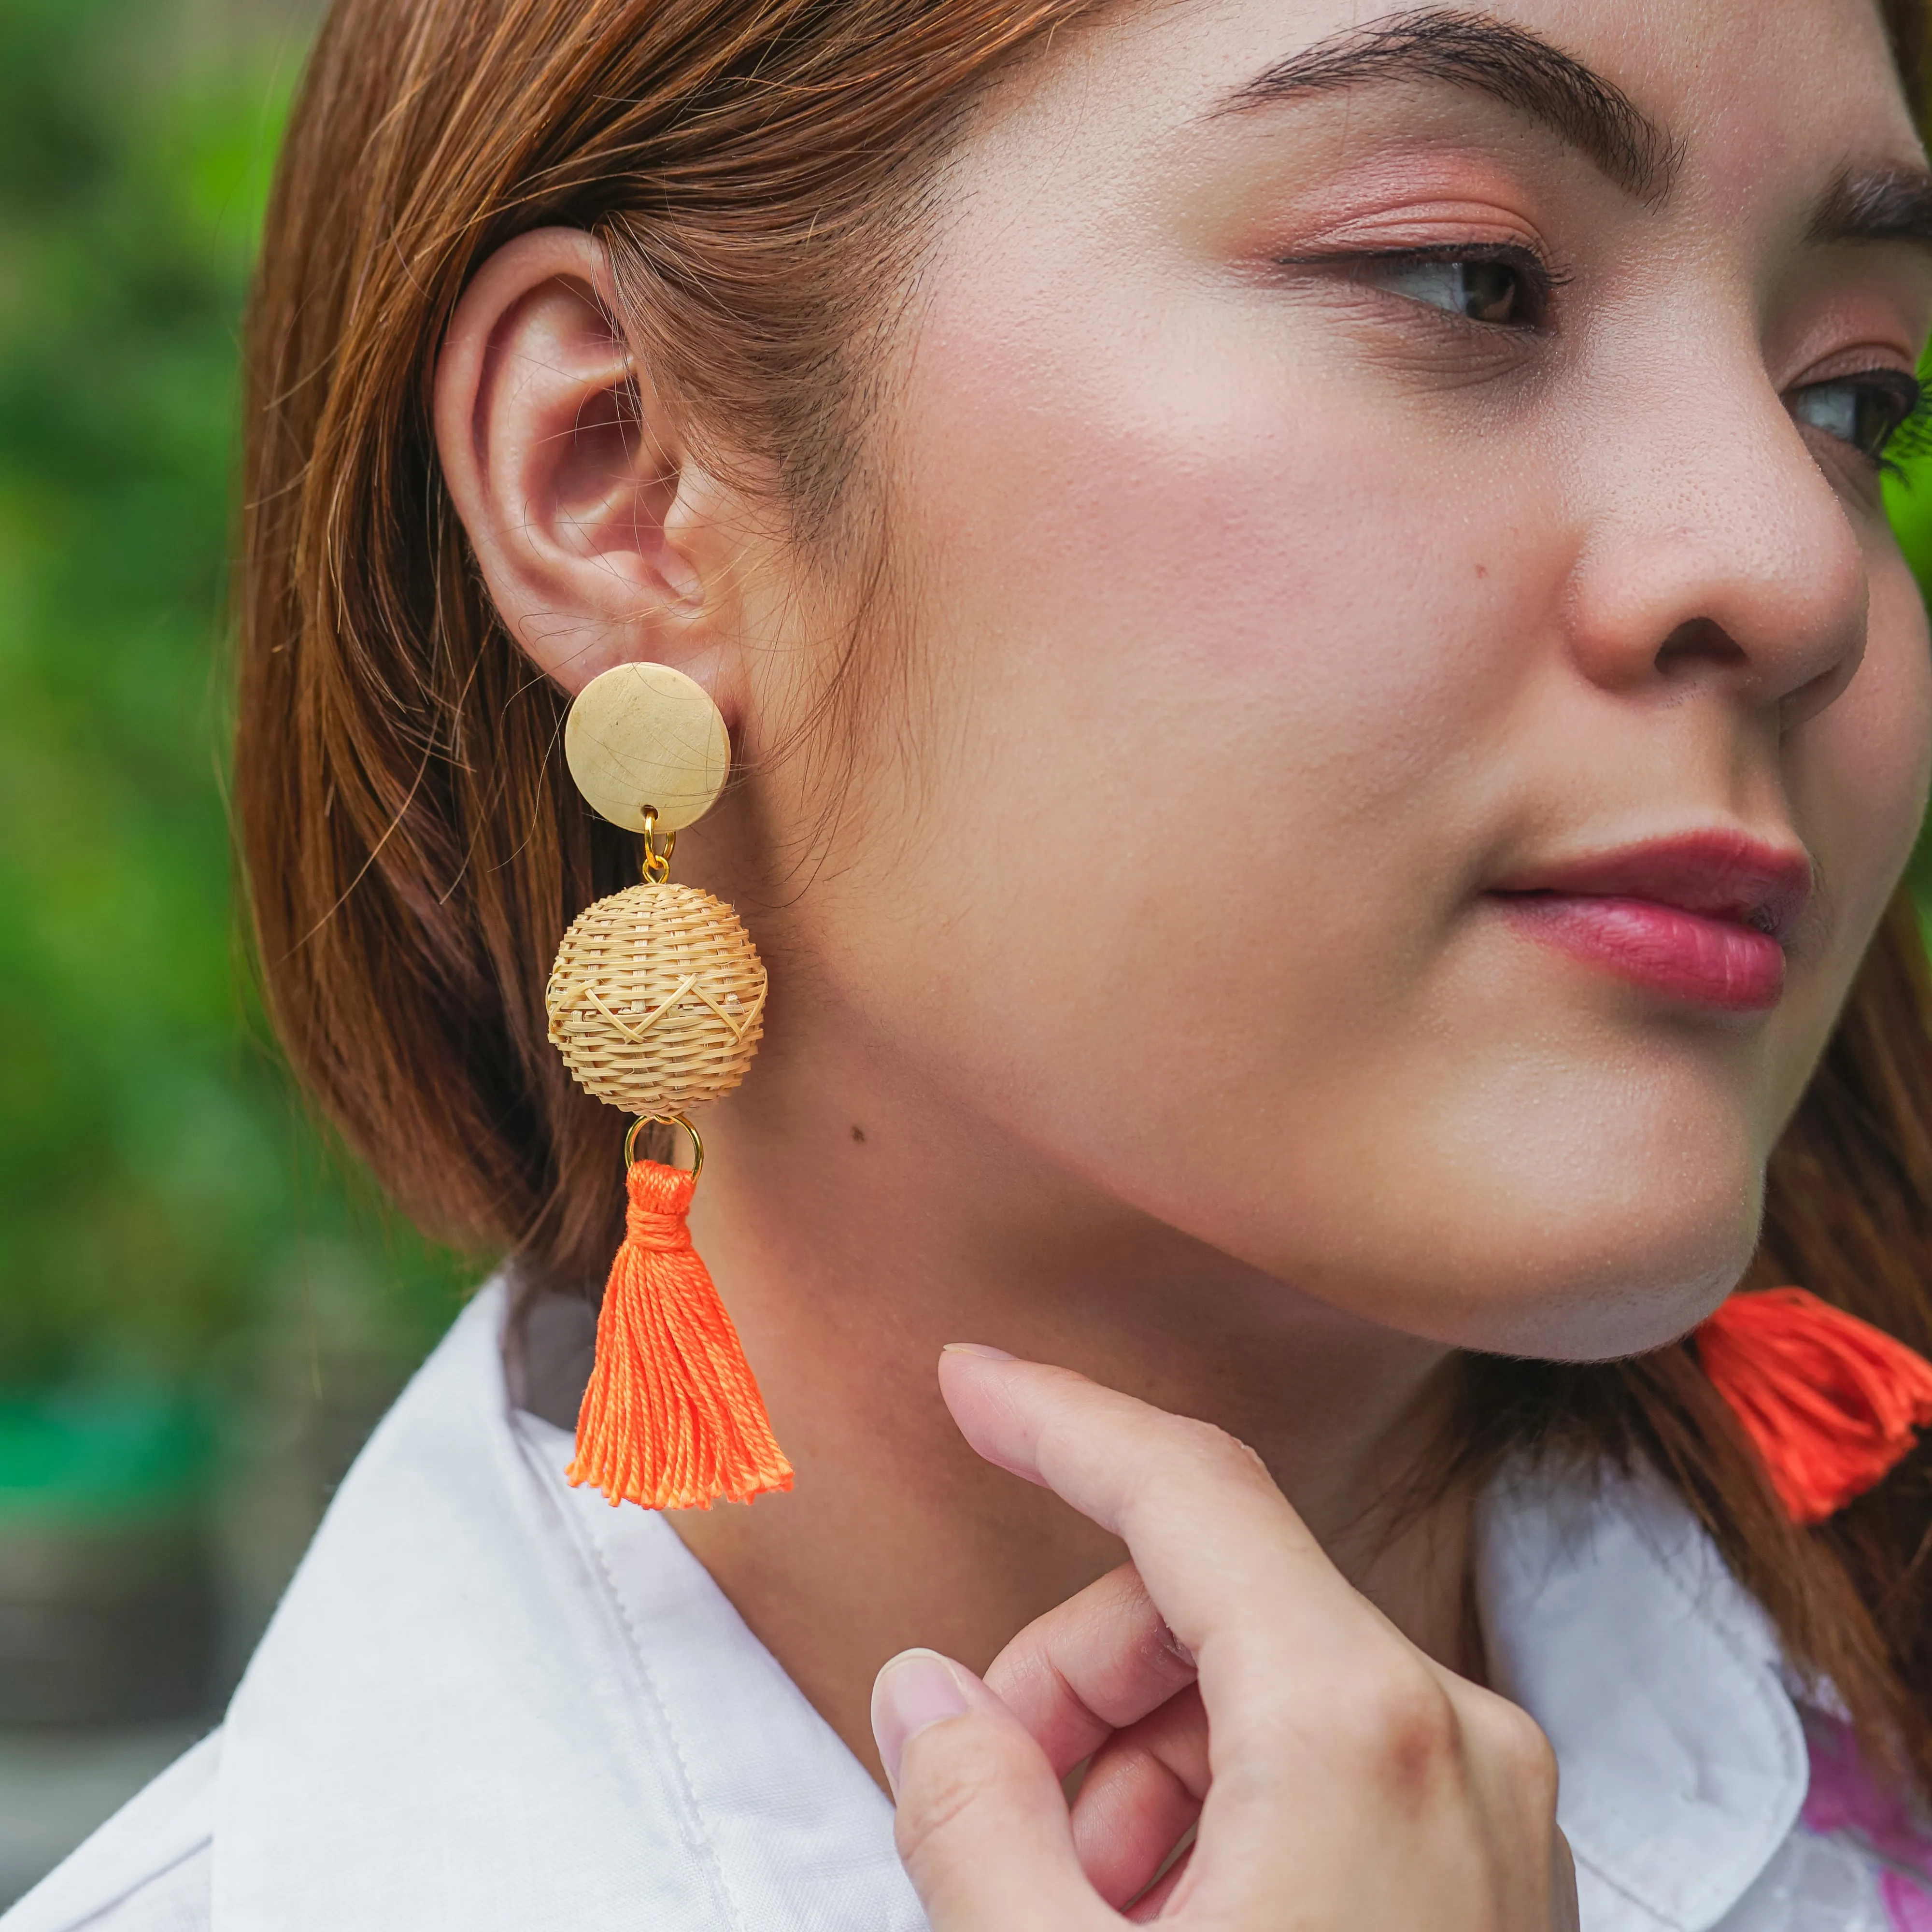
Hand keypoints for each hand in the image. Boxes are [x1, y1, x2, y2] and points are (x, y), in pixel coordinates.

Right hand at [870, 1350, 1576, 1929]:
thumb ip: (969, 1818)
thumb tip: (921, 1697)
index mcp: (1360, 1721)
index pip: (1185, 1491)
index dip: (1057, 1417)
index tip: (963, 1379)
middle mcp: (1451, 1730)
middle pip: (1202, 1605)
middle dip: (1067, 1688)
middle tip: (983, 1820)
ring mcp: (1485, 1798)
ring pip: (1246, 1690)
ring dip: (1127, 1774)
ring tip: (1080, 1913)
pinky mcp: (1483, 1863)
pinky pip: (1309, 1767)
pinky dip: (1206, 1819)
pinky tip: (1159, 1928)